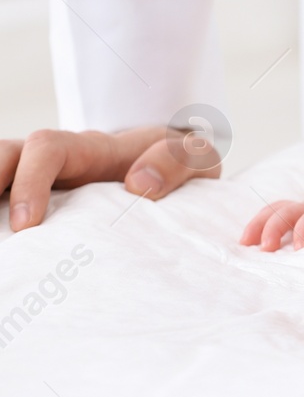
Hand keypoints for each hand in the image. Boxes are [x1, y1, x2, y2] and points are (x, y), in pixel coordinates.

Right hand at [2, 125, 221, 231]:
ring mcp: (42, 182)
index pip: (47, 148)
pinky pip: (8, 202)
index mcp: (92, 149)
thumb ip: (176, 160)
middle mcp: (57, 162)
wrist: (172, 170)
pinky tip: (8, 248)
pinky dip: (4, 214)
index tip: (29, 224)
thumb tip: (140, 186)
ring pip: (1, 174)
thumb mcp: (193, 156)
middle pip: (7, 156)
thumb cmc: (176, 164)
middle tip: (0, 232)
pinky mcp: (38, 204)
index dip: (31, 180)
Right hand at [240, 183, 303, 251]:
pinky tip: (246, 240)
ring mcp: (302, 209)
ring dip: (258, 223)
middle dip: (273, 227)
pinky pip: (273, 212)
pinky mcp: (296, 213)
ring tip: (245, 243)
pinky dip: (258, 223)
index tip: (298, 249)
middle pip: (287, 210)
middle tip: (265, 248)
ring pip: (275, 209)